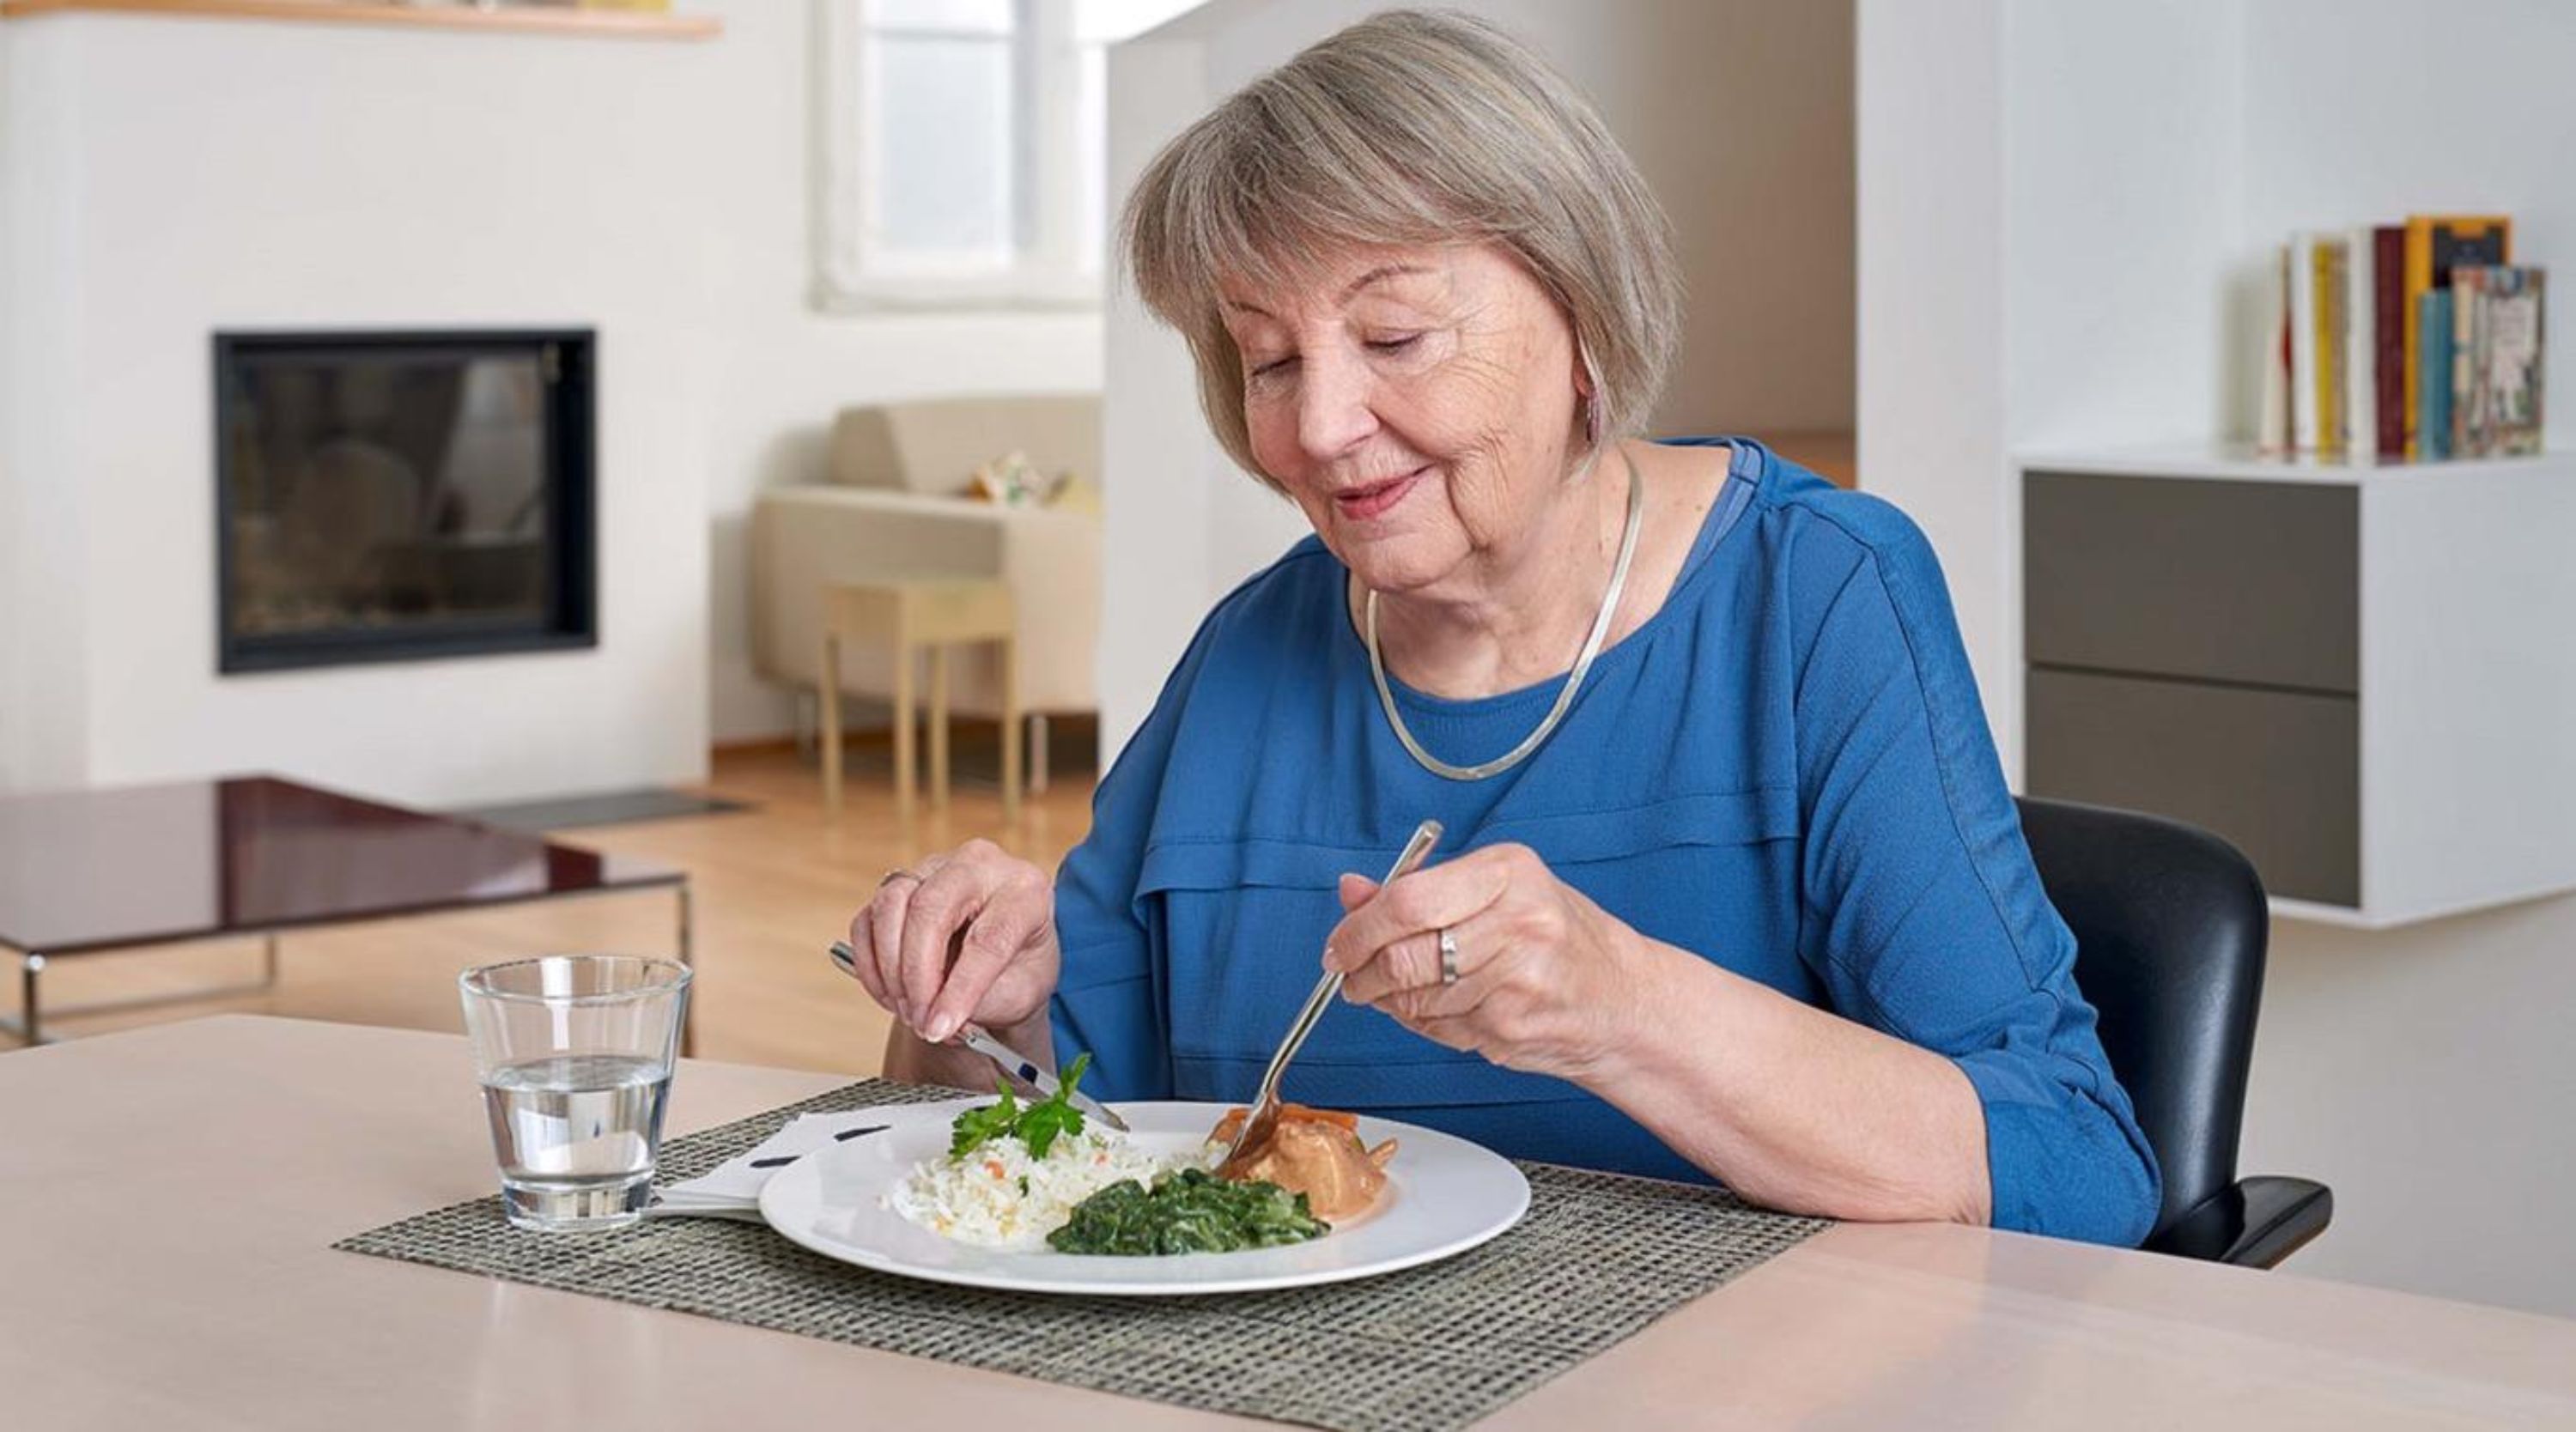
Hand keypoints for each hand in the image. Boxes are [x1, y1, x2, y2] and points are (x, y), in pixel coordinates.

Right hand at [843, 838, 1058, 1044]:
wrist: (1004, 959)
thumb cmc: (1019, 971)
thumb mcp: (1021, 995)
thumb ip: (980, 1006)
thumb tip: (937, 1021)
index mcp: (1025, 890)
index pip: (988, 938)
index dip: (961, 989)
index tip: (941, 1028)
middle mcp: (979, 865)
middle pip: (930, 909)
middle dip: (917, 975)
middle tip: (920, 1021)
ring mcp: (934, 868)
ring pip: (891, 905)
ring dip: (891, 969)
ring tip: (908, 1010)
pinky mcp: (898, 884)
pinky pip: (867, 920)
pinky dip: (872, 966)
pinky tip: (892, 995)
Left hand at [1325, 842, 1653, 1081]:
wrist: (1621, 999)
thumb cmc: (1556, 936)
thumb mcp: (1493, 891)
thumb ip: (1417, 891)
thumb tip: (1350, 892)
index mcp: (1507, 872)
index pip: (1407, 902)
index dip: (1358, 931)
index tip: (1340, 947)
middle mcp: (1517, 921)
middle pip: (1402, 957)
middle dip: (1362, 976)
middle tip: (1353, 980)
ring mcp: (1517, 979)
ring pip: (1414, 999)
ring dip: (1394, 1003)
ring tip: (1414, 990)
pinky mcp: (1511, 1025)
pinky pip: (1437, 1028)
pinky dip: (1427, 1024)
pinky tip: (1453, 1009)